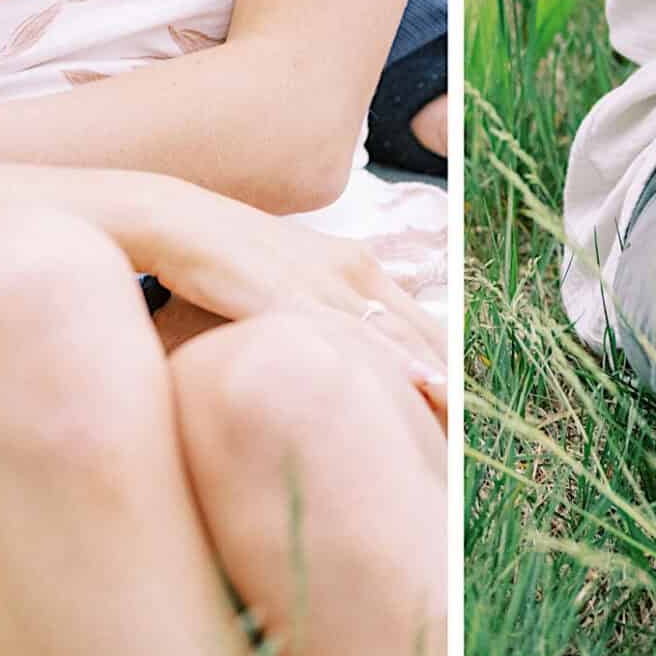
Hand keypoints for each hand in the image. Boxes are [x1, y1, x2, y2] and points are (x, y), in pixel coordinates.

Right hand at [138, 187, 447, 400]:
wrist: (173, 219)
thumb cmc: (225, 254)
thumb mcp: (291, 273)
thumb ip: (332, 299)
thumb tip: (368, 324)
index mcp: (358, 264)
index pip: (421, 324)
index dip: (452, 368)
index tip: (474, 415)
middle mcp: (353, 270)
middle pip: (423, 332)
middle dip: (457, 385)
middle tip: (482, 436)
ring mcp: (324, 283)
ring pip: (398, 337)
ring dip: (439, 381)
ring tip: (470, 427)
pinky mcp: (289, 298)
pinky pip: (349, 337)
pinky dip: (391, 364)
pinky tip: (423, 387)